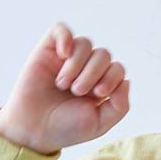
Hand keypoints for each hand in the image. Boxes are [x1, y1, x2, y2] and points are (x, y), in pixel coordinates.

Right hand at [0, 21, 129, 153]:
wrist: (34, 129)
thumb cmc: (66, 128)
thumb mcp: (100, 124)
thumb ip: (120, 105)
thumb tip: (126, 81)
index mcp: (100, 85)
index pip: (117, 68)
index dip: (112, 77)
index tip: (98, 94)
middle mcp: (85, 69)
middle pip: (103, 54)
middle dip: (93, 73)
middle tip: (77, 91)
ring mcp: (66, 59)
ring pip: (85, 43)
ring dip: (77, 64)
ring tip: (63, 84)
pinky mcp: (47, 51)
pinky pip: (61, 29)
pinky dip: (65, 37)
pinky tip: (63, 54)